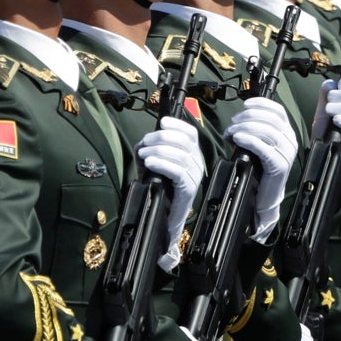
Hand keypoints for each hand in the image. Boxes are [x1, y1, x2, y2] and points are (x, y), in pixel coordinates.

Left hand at [136, 117, 203, 269]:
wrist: (163, 218)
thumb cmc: (158, 190)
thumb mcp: (153, 165)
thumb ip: (150, 150)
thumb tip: (144, 141)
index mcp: (192, 155)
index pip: (191, 133)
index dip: (177, 125)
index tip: (162, 122)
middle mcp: (197, 164)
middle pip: (184, 142)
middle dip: (161, 137)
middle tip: (144, 142)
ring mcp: (195, 177)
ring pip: (180, 155)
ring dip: (158, 151)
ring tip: (144, 154)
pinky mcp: (189, 190)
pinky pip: (178, 172)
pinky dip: (163, 164)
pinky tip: (150, 163)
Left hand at [224, 97, 297, 239]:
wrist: (265, 195)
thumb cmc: (259, 169)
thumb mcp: (258, 145)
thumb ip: (254, 130)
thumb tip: (238, 117)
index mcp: (286, 133)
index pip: (278, 111)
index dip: (262, 104)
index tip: (245, 104)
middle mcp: (290, 141)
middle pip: (270, 120)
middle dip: (248, 117)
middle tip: (233, 123)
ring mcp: (287, 154)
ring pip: (267, 132)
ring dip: (245, 128)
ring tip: (232, 132)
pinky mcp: (280, 166)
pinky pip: (264, 148)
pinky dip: (249, 140)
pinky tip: (238, 138)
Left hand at [312, 77, 340, 162]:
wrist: (331, 156)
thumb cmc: (332, 134)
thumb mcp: (327, 112)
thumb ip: (327, 96)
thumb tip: (329, 83)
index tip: (337, 87)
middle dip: (338, 97)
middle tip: (328, 104)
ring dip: (337, 109)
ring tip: (329, 112)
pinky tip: (337, 120)